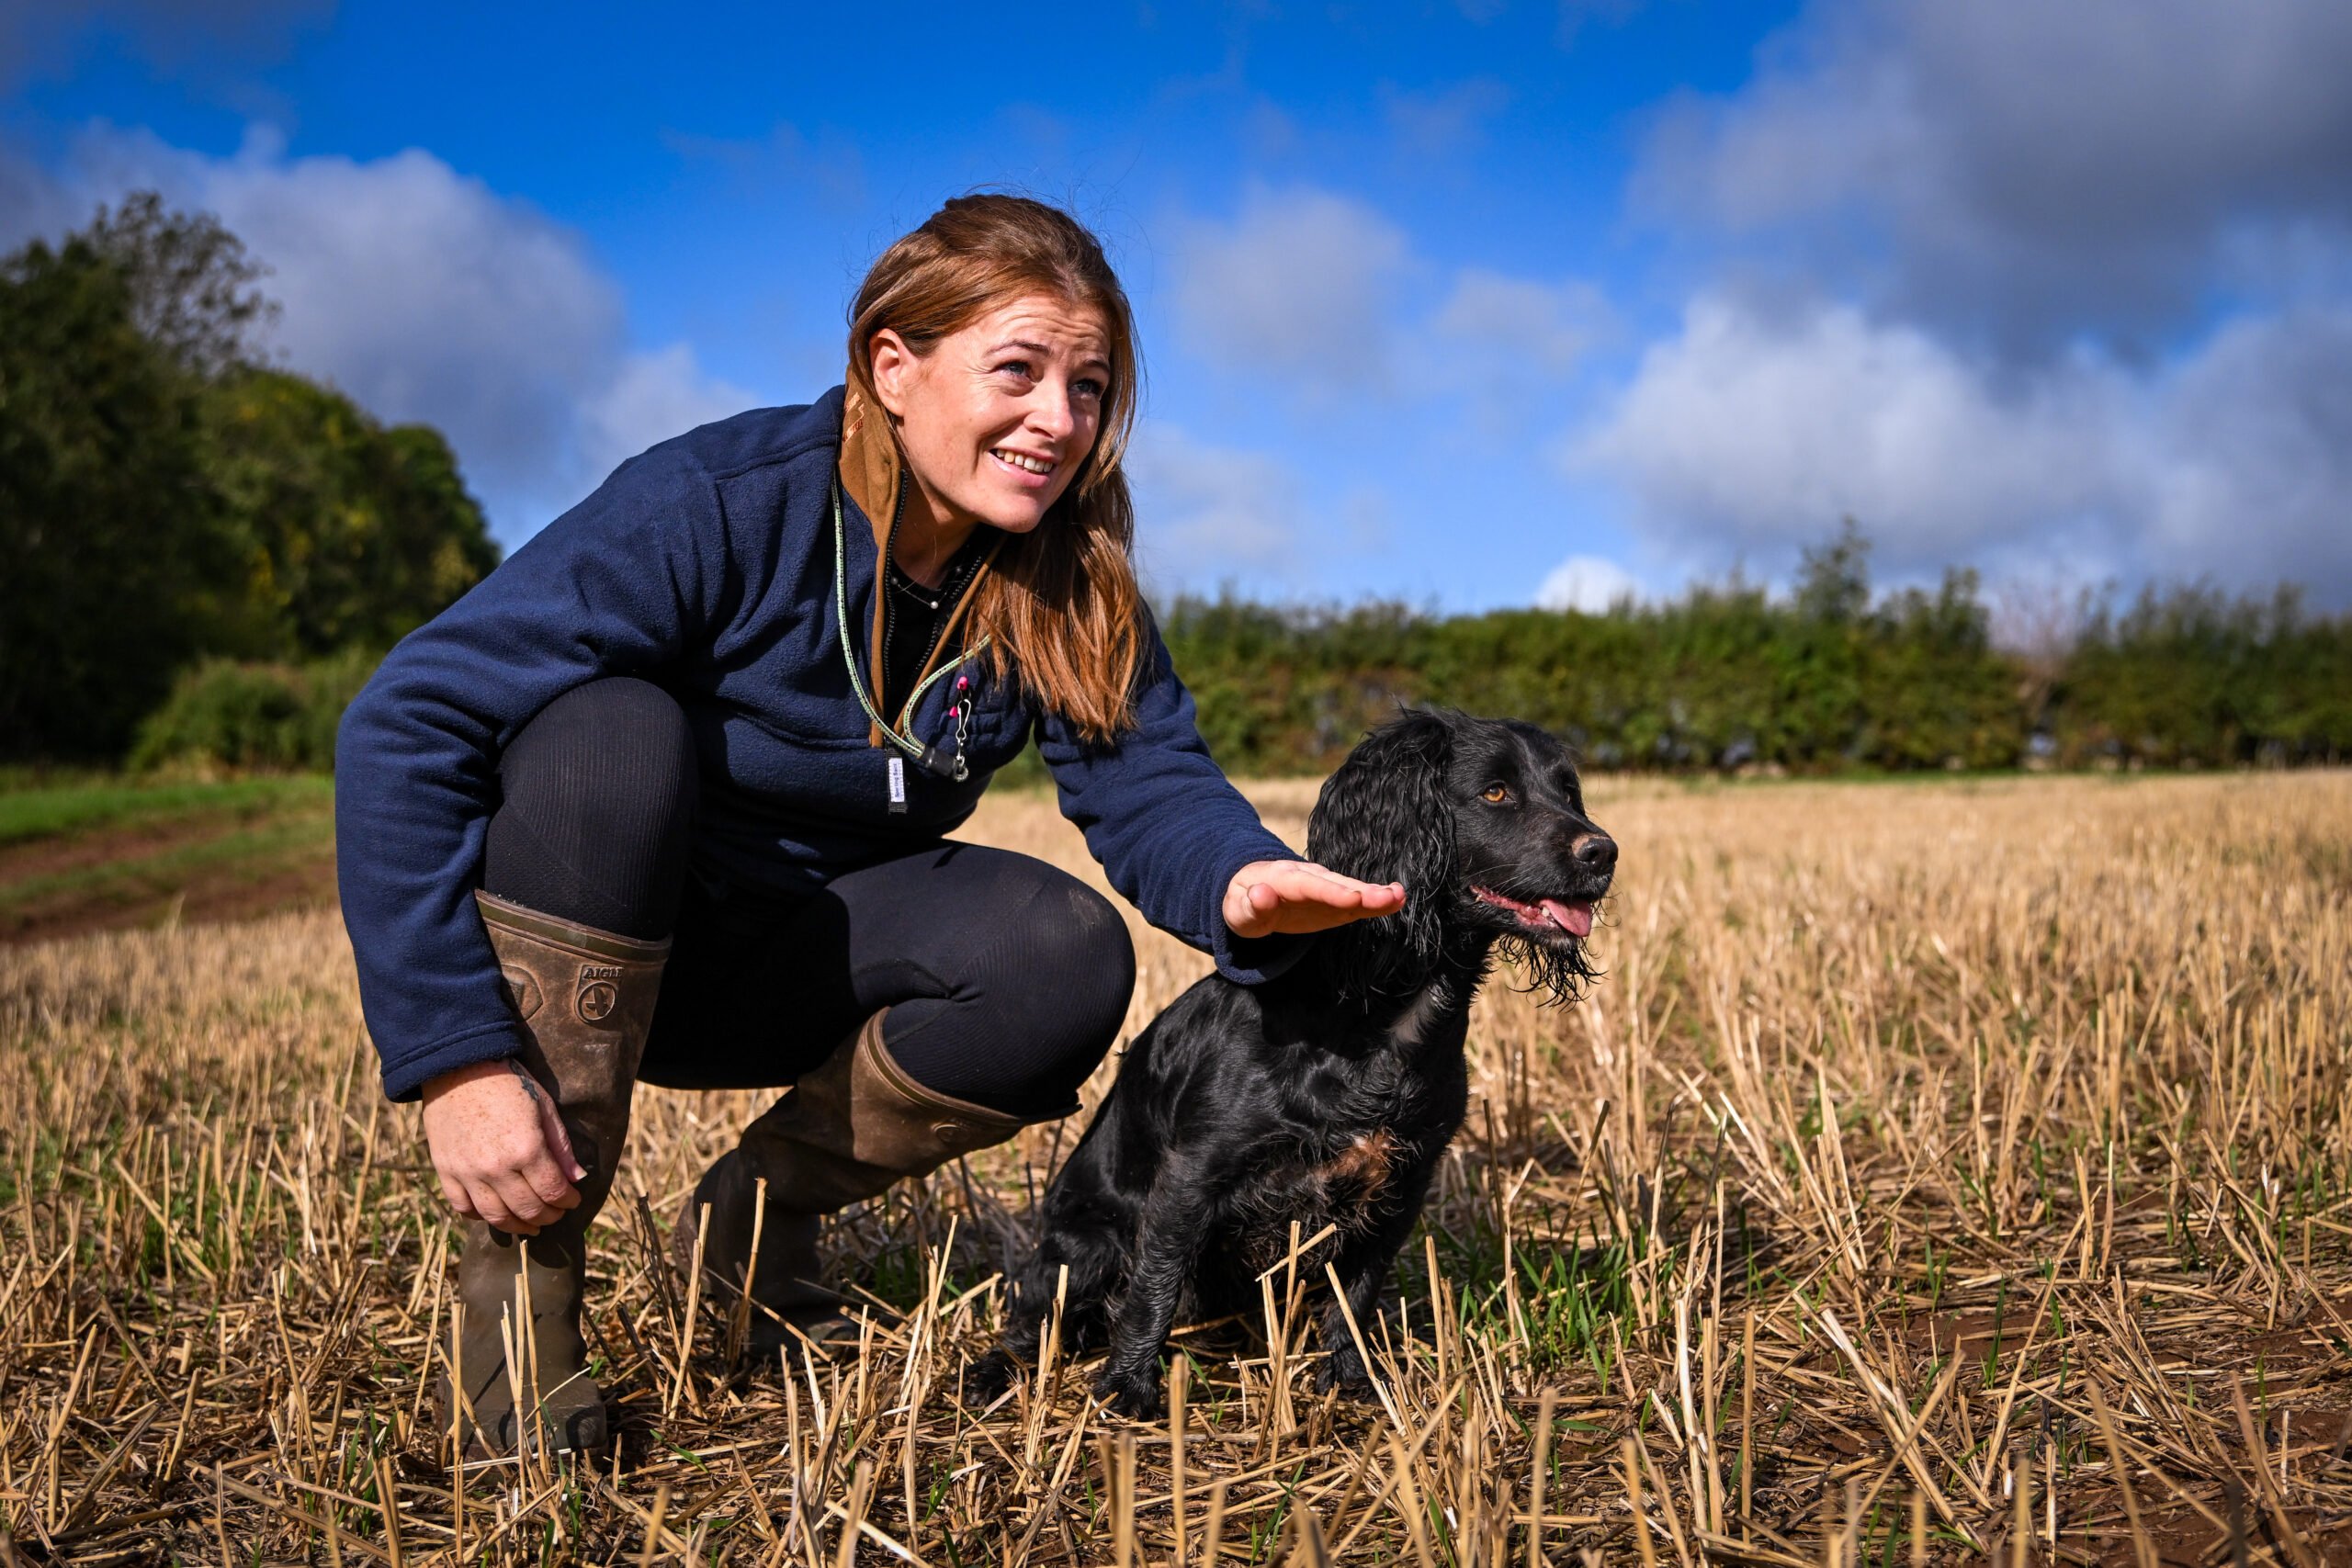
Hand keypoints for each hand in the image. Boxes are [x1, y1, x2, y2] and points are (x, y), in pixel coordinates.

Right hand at [419, 1058, 584, 1235]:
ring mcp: (468, 1173)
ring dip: (517, 1225)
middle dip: (547, 1217)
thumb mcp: (544, 1107)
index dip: (567, 1201)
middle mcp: (497, 1168)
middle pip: (528, 1209)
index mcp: (527, 1149)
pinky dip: (480, 1216)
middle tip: (554, 1215)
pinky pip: (463, 1207)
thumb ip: (561, 1147)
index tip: (573, 1201)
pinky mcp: (446, 1172)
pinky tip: (495, 1212)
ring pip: (496, 1216)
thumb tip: (576, 1179)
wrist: (458, 1067)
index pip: (553, 1191)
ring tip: (529, 1224)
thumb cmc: (508, 1083)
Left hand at [1222, 859, 1405, 939]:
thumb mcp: (1236, 910)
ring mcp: (1324, 887)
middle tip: (1387, 897)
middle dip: (1361, 891)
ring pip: (1351, 889)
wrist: (1253, 892)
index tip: (1353, 899)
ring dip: (1374, 894)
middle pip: (1335, 884)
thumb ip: (1249, 905)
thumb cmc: (1243, 904)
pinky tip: (1397, 899)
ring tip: (1398, 896)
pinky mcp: (1335, 900)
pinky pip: (1357, 900)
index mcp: (1281, 878)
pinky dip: (1376, 900)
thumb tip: (1260, 894)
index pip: (1307, 886)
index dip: (1331, 892)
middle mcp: (1308, 876)